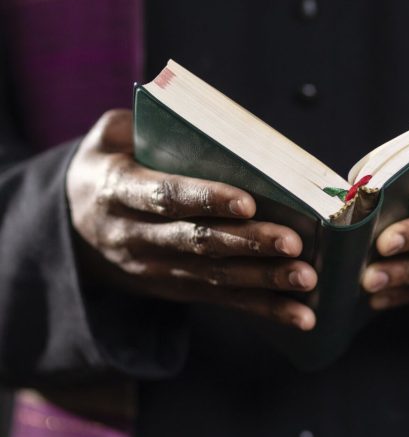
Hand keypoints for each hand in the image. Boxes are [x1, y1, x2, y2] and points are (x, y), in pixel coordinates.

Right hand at [66, 110, 316, 329]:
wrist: (73, 227)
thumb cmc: (107, 167)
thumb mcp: (108, 138)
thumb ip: (142, 124)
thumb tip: (203, 121)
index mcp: (117, 190)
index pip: (164, 196)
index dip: (206, 199)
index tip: (248, 201)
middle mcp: (134, 235)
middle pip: (196, 241)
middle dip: (247, 242)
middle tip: (293, 242)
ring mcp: (155, 268)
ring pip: (214, 276)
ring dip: (263, 280)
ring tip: (306, 279)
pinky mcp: (175, 288)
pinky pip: (221, 300)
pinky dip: (264, 309)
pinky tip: (301, 316)